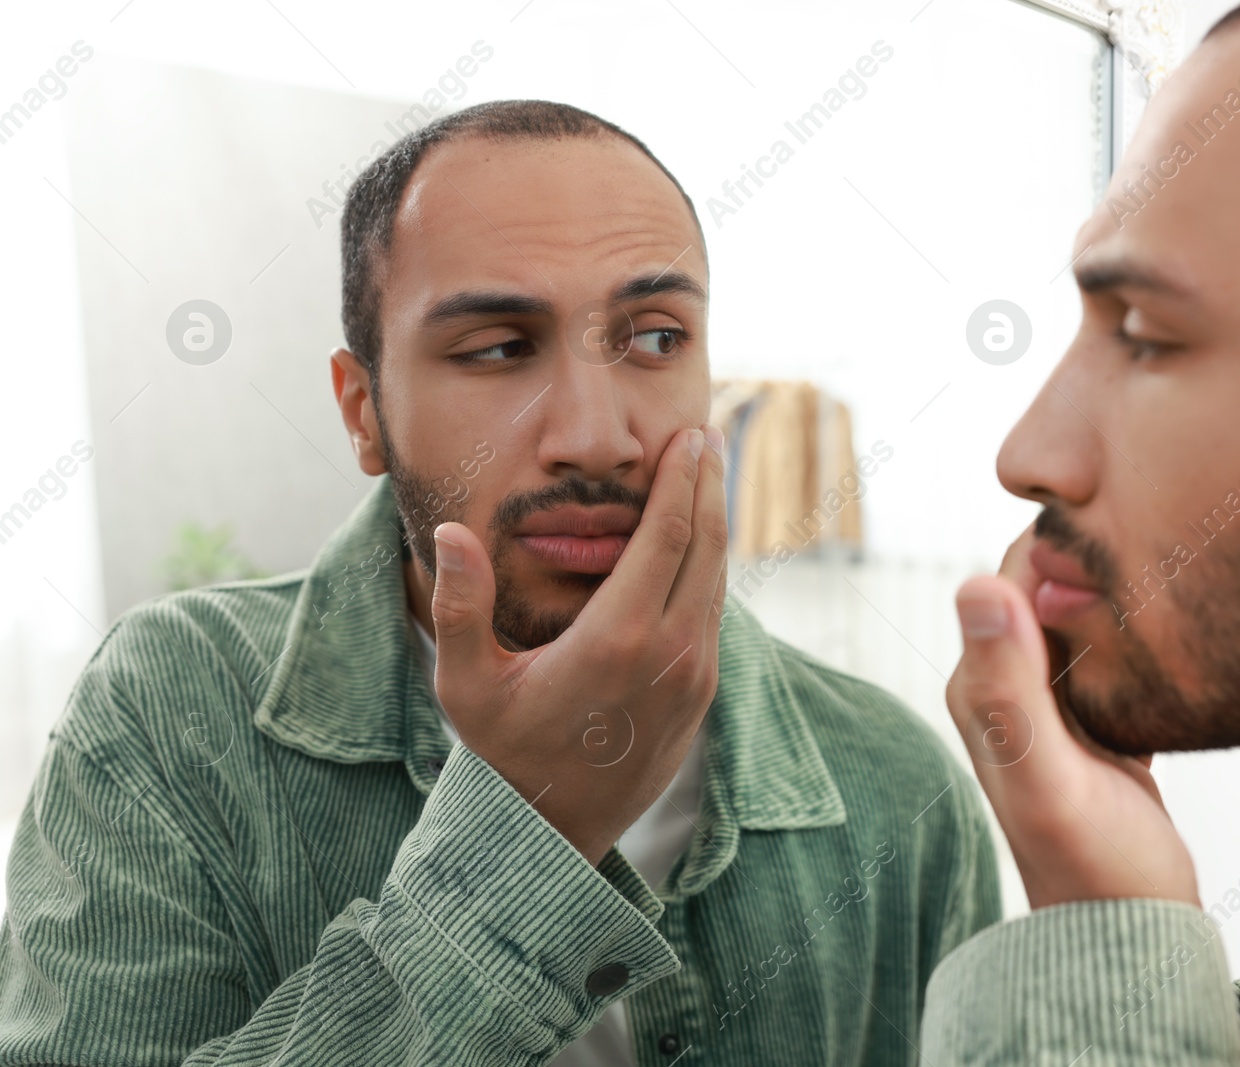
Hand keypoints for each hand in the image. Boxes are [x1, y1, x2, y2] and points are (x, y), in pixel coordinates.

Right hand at [429, 425, 726, 864]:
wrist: (553, 835)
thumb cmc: (503, 753)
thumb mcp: (465, 685)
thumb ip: (458, 607)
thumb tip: (452, 530)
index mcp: (618, 640)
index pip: (667, 537)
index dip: (681, 480)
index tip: (688, 436)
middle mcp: (671, 653)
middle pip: (706, 547)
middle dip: (708, 485)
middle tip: (704, 437)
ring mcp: (694, 676)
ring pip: (718, 580)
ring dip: (716, 523)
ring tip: (708, 475)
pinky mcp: (702, 693)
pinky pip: (715, 613)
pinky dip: (711, 567)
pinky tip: (700, 543)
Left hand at [946, 528, 1198, 909]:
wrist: (1132, 935)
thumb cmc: (1091, 867)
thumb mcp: (1050, 776)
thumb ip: (1011, 689)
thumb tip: (978, 585)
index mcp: (984, 687)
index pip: (1014, 575)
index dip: (1066, 543)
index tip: (1131, 525)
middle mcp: (1009, 688)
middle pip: (1054, 588)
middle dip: (1103, 562)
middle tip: (1175, 547)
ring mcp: (1055, 705)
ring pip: (1090, 615)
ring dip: (1129, 593)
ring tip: (1191, 576)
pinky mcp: (1100, 720)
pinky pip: (1120, 651)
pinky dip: (1149, 633)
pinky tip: (1192, 630)